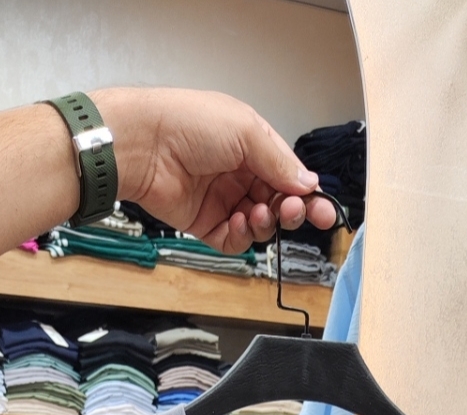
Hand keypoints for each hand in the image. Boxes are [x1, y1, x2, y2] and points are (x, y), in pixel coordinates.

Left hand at [93, 87, 338, 253]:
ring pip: (259, 224)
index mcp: (252, 146)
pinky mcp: (205, 223)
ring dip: (266, 223)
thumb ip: (278, 160)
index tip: (322, 208)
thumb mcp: (245, 130)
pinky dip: (242, 236)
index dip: (306, 194)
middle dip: (291, 211)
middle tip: (295, 212)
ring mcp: (222, 199)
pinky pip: (234, 240)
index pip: (288, 176)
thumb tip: (306, 182)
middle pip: (278, 203)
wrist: (144, 145)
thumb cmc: (186, 123)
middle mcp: (238, 173)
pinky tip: (240, 222)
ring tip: (260, 213)